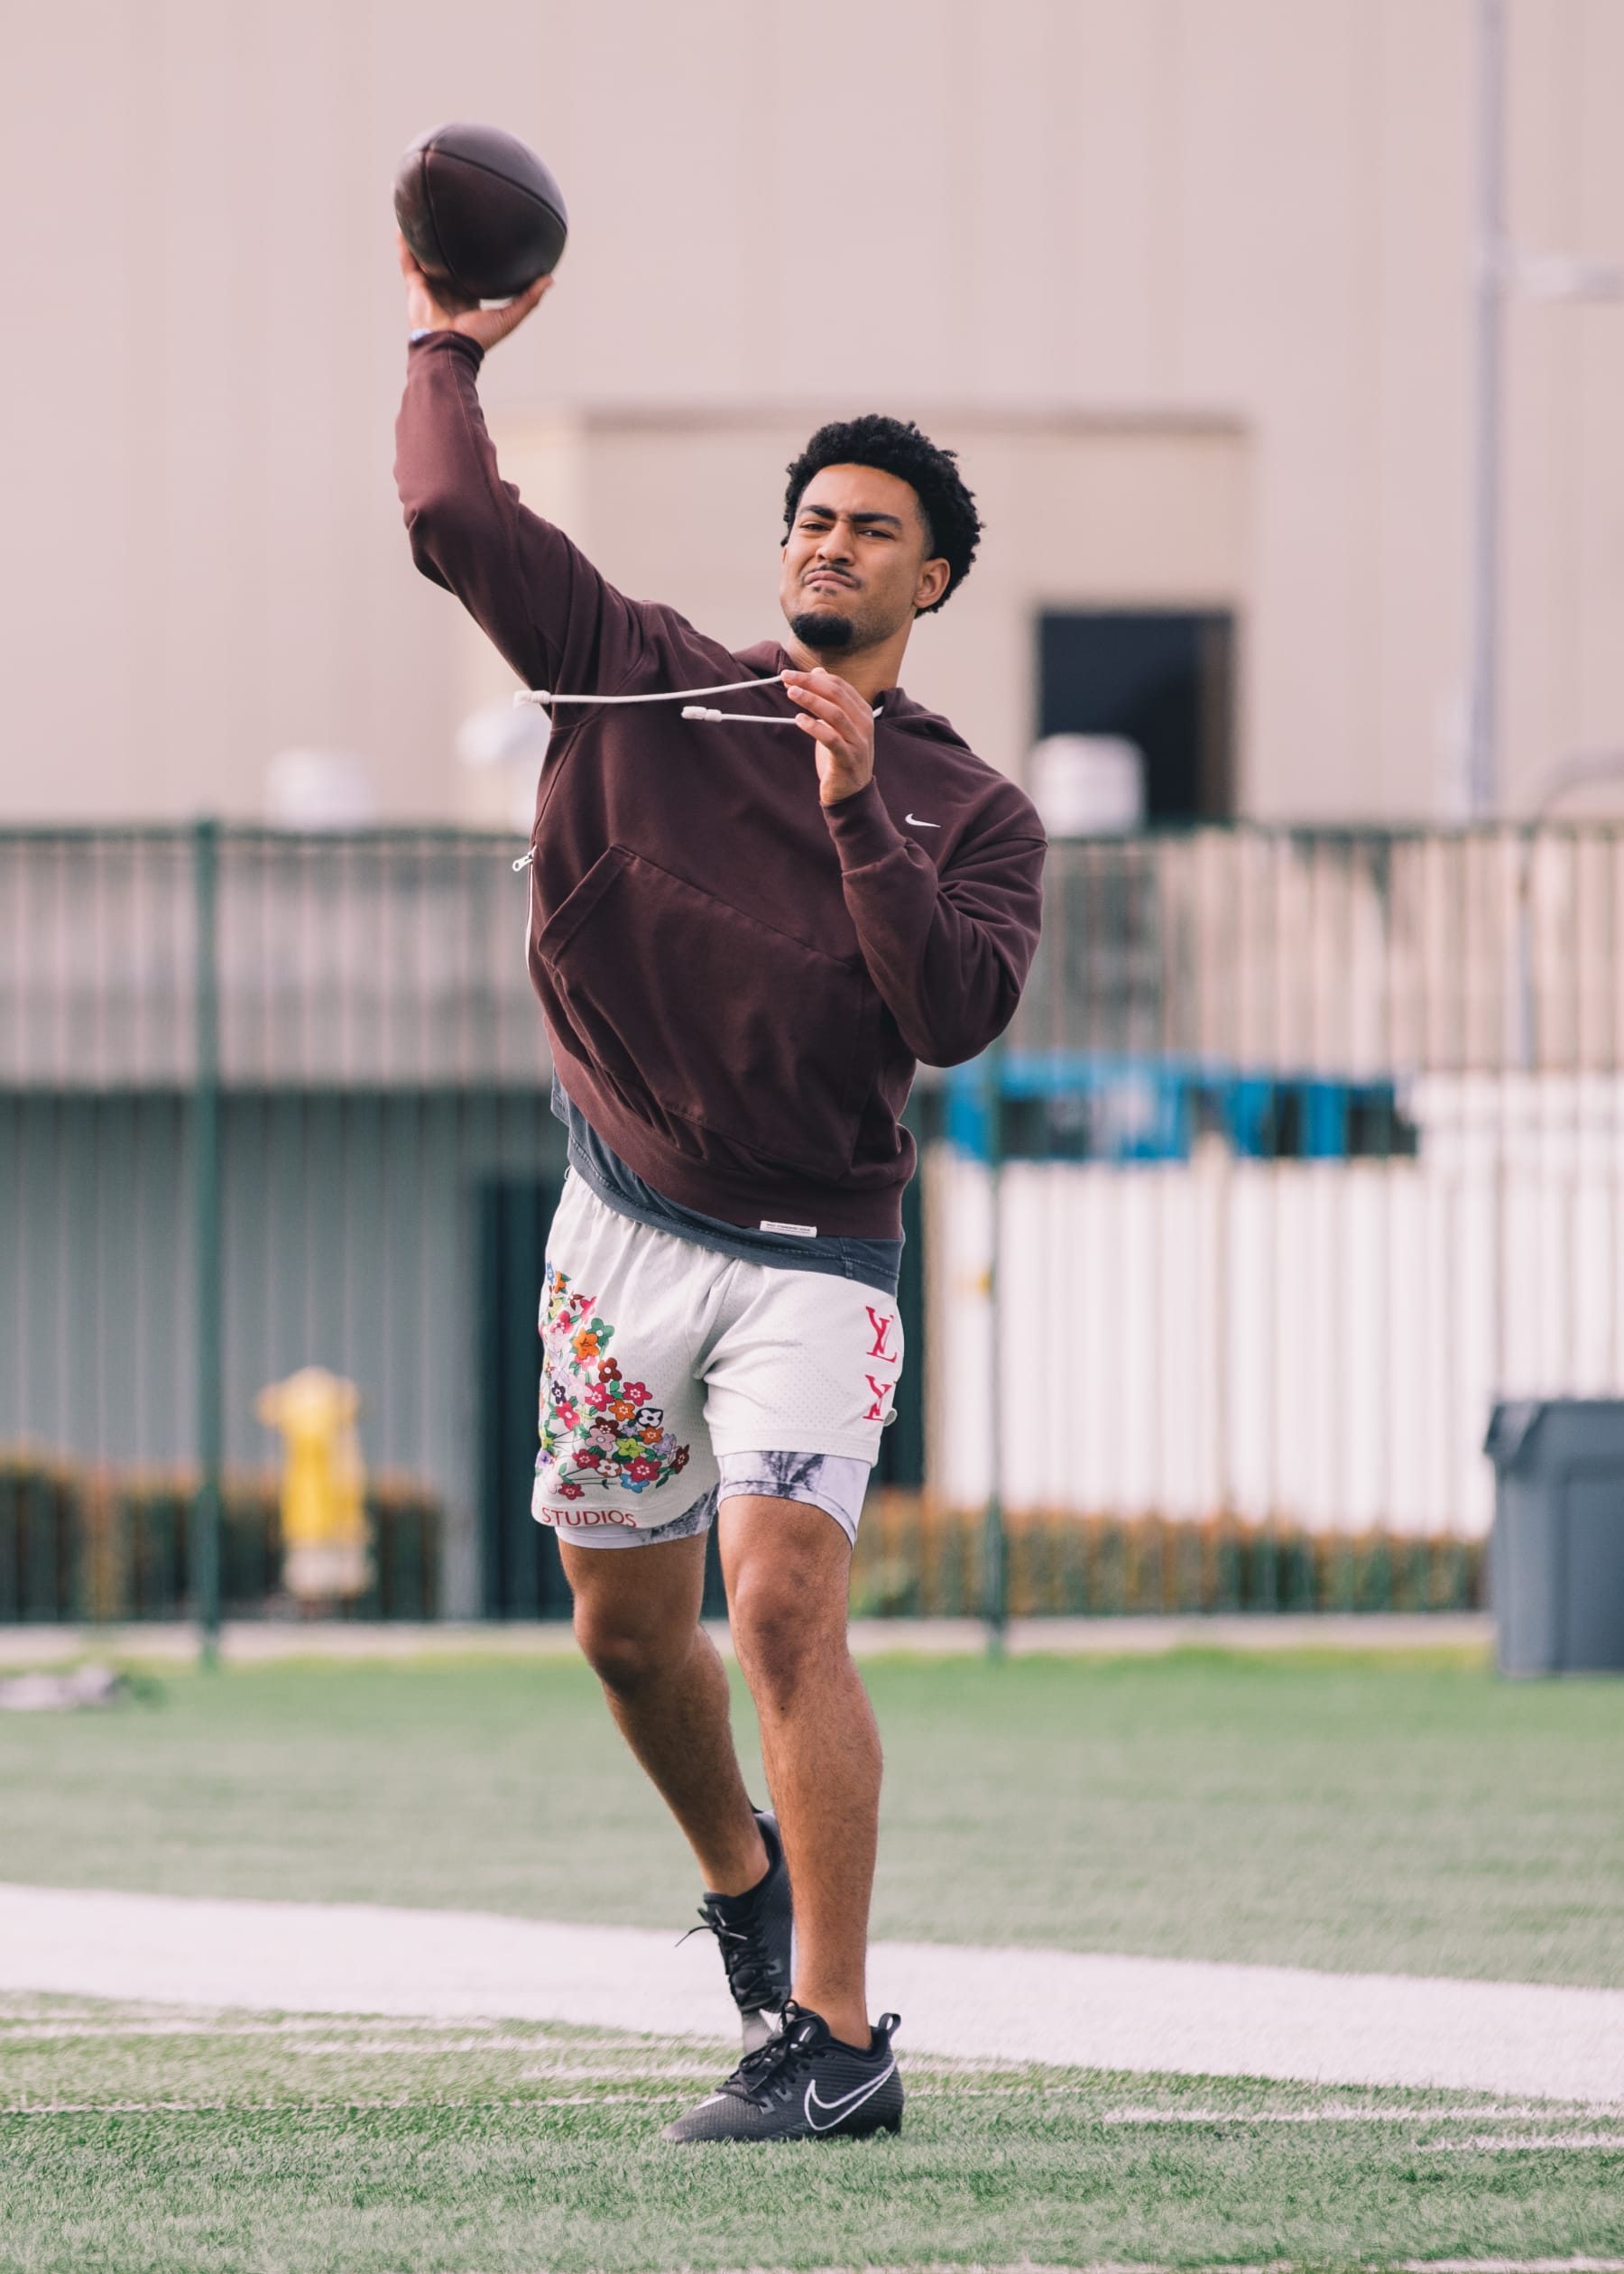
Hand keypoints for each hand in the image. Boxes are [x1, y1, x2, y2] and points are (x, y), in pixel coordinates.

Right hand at [398, 232, 551, 350]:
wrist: (449, 348)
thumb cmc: (479, 338)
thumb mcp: (509, 317)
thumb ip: (529, 299)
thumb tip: (551, 279)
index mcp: (469, 297)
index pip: (473, 273)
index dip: (477, 257)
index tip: (482, 237)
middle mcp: (448, 290)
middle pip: (448, 262)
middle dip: (449, 244)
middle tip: (454, 217)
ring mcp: (430, 288)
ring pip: (426, 258)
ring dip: (424, 239)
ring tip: (424, 213)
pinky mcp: (415, 287)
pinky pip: (408, 261)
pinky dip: (404, 245)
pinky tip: (403, 226)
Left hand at [782, 668, 874, 805]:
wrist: (852, 792)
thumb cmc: (841, 755)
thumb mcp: (837, 724)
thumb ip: (830, 699)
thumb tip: (817, 671)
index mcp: (862, 711)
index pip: (839, 685)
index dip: (813, 677)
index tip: (790, 675)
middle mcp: (864, 723)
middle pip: (836, 694)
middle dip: (810, 683)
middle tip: (786, 677)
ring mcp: (858, 741)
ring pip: (835, 713)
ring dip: (811, 700)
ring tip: (791, 693)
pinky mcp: (848, 759)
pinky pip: (831, 739)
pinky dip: (815, 727)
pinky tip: (799, 719)